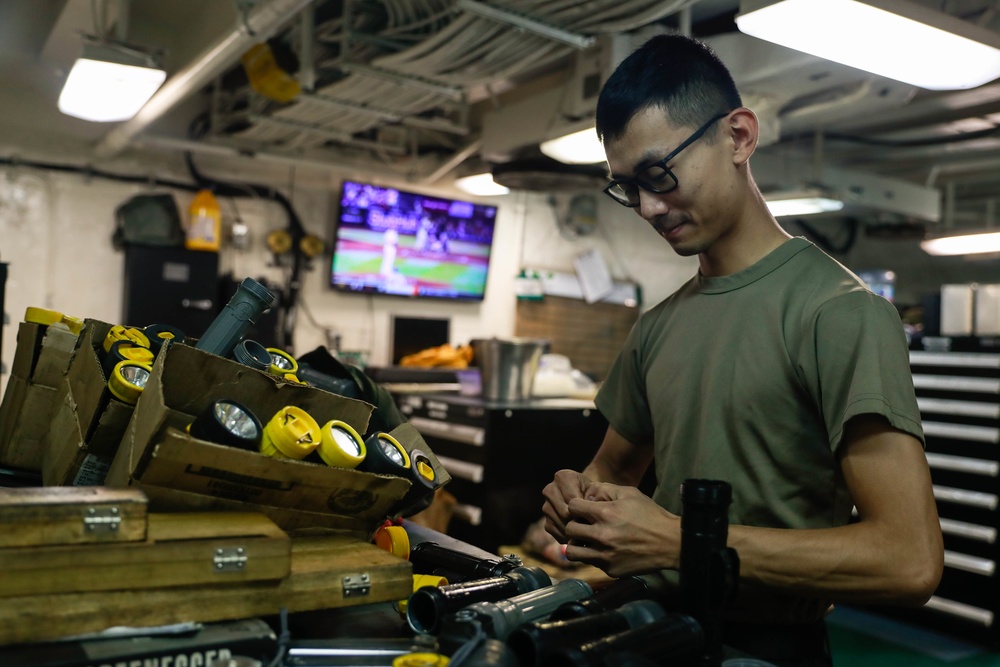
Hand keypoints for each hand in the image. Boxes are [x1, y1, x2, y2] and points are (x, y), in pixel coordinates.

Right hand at [541, 469, 591, 542]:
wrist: (590, 501)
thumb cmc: (597, 495)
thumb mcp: (600, 491)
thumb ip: (596, 496)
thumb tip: (592, 505)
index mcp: (562, 477)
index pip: (573, 500)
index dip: (586, 510)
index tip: (597, 514)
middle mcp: (550, 490)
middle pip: (565, 513)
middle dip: (580, 521)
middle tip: (594, 526)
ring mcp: (547, 507)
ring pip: (561, 525)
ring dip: (575, 531)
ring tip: (589, 531)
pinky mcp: (547, 523)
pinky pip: (558, 534)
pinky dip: (570, 537)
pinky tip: (581, 535)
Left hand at [563, 482, 681, 577]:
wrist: (671, 543)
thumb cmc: (650, 515)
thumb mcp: (629, 493)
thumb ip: (604, 490)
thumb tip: (586, 494)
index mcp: (605, 514)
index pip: (572, 507)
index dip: (577, 506)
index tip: (584, 508)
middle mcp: (602, 536)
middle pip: (569, 529)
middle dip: (575, 524)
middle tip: (585, 524)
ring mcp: (605, 556)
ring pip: (572, 552)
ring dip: (577, 544)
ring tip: (587, 540)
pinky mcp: (611, 570)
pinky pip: (591, 562)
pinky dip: (594, 556)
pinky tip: (606, 549)